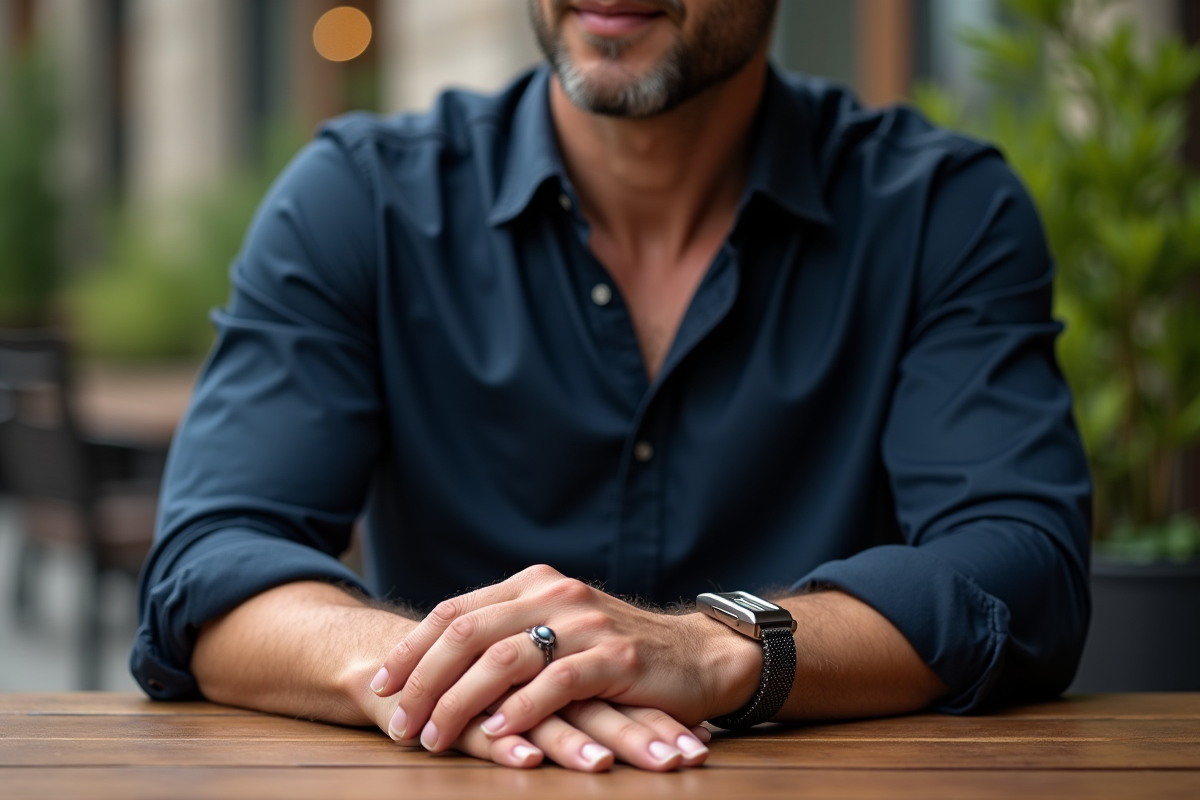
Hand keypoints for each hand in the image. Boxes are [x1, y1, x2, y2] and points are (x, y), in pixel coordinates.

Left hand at [370, 565, 759, 758]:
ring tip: (435, 737)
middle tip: (399, 722)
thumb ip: (510, 633)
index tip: (381, 684)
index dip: (413, 648)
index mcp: (532, 583)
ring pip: (503, 658)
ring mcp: (585, 623)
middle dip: (424, 680)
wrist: (698, 656)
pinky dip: (520, 710)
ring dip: (460, 701)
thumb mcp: (558, 628)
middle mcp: (553, 593)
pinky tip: (498, 734)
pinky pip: (556, 682)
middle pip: (468, 633)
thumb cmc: (616, 652)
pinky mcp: (616, 656)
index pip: (455, 610)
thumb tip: (441, 662)